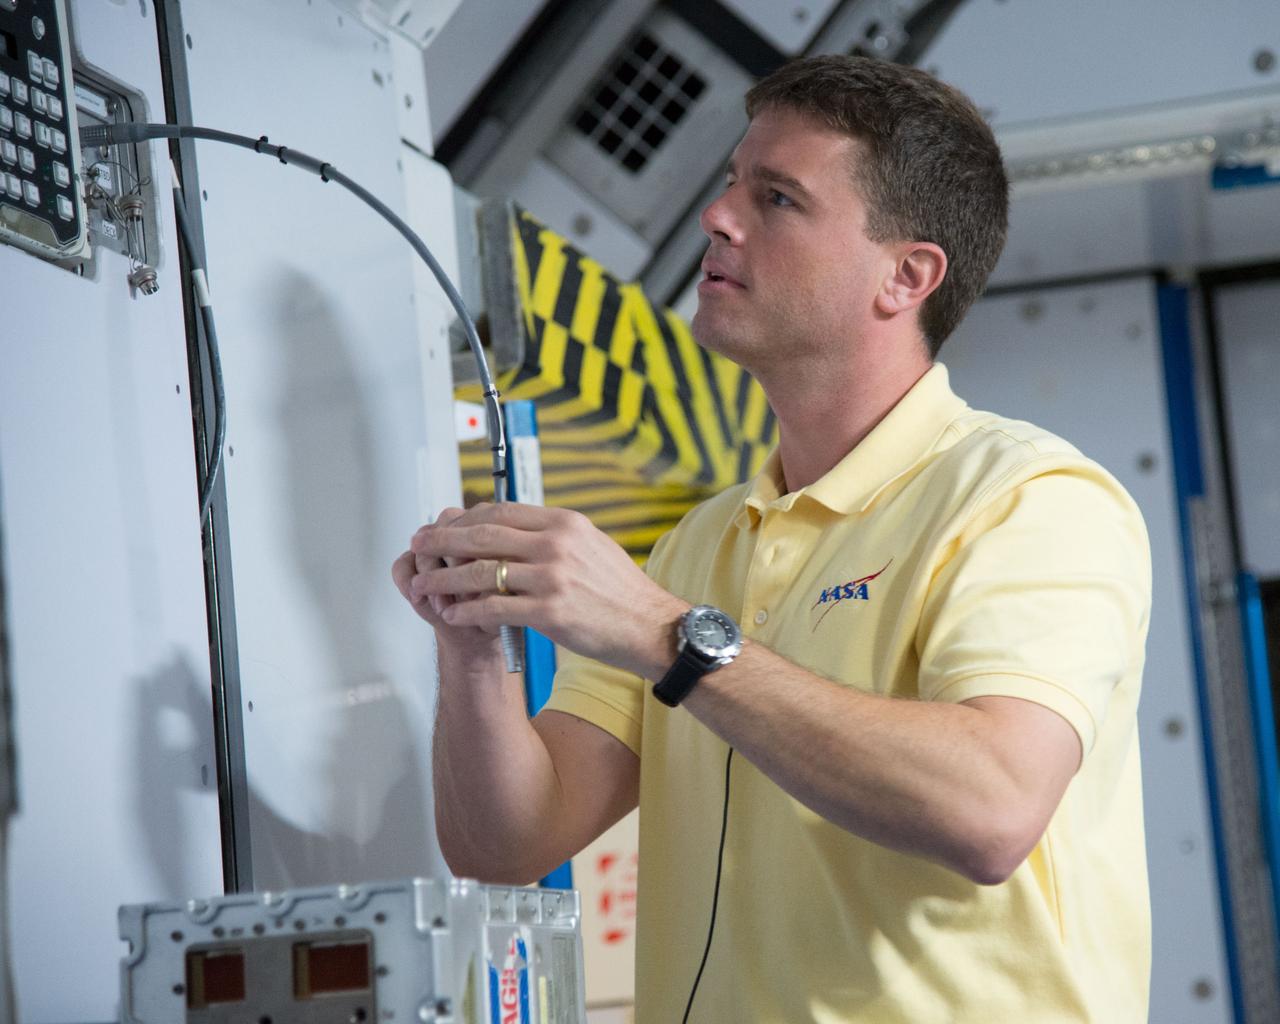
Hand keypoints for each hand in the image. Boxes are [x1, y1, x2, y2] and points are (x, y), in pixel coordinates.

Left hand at [406, 502, 687, 678]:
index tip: (446, 525)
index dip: (466, 518)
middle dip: (444, 539)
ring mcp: (552, 578)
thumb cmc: (620, 591)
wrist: (650, 626)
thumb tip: (517, 527)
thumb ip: (554, 535)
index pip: (502, 512)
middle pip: (484, 536)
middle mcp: (556, 545)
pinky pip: (494, 608)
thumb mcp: (591, 545)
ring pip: (482, 572)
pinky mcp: (549, 612)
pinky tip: (450, 613)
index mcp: (564, 523)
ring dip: (445, 578)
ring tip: (422, 583)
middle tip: (418, 543)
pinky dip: (466, 610)